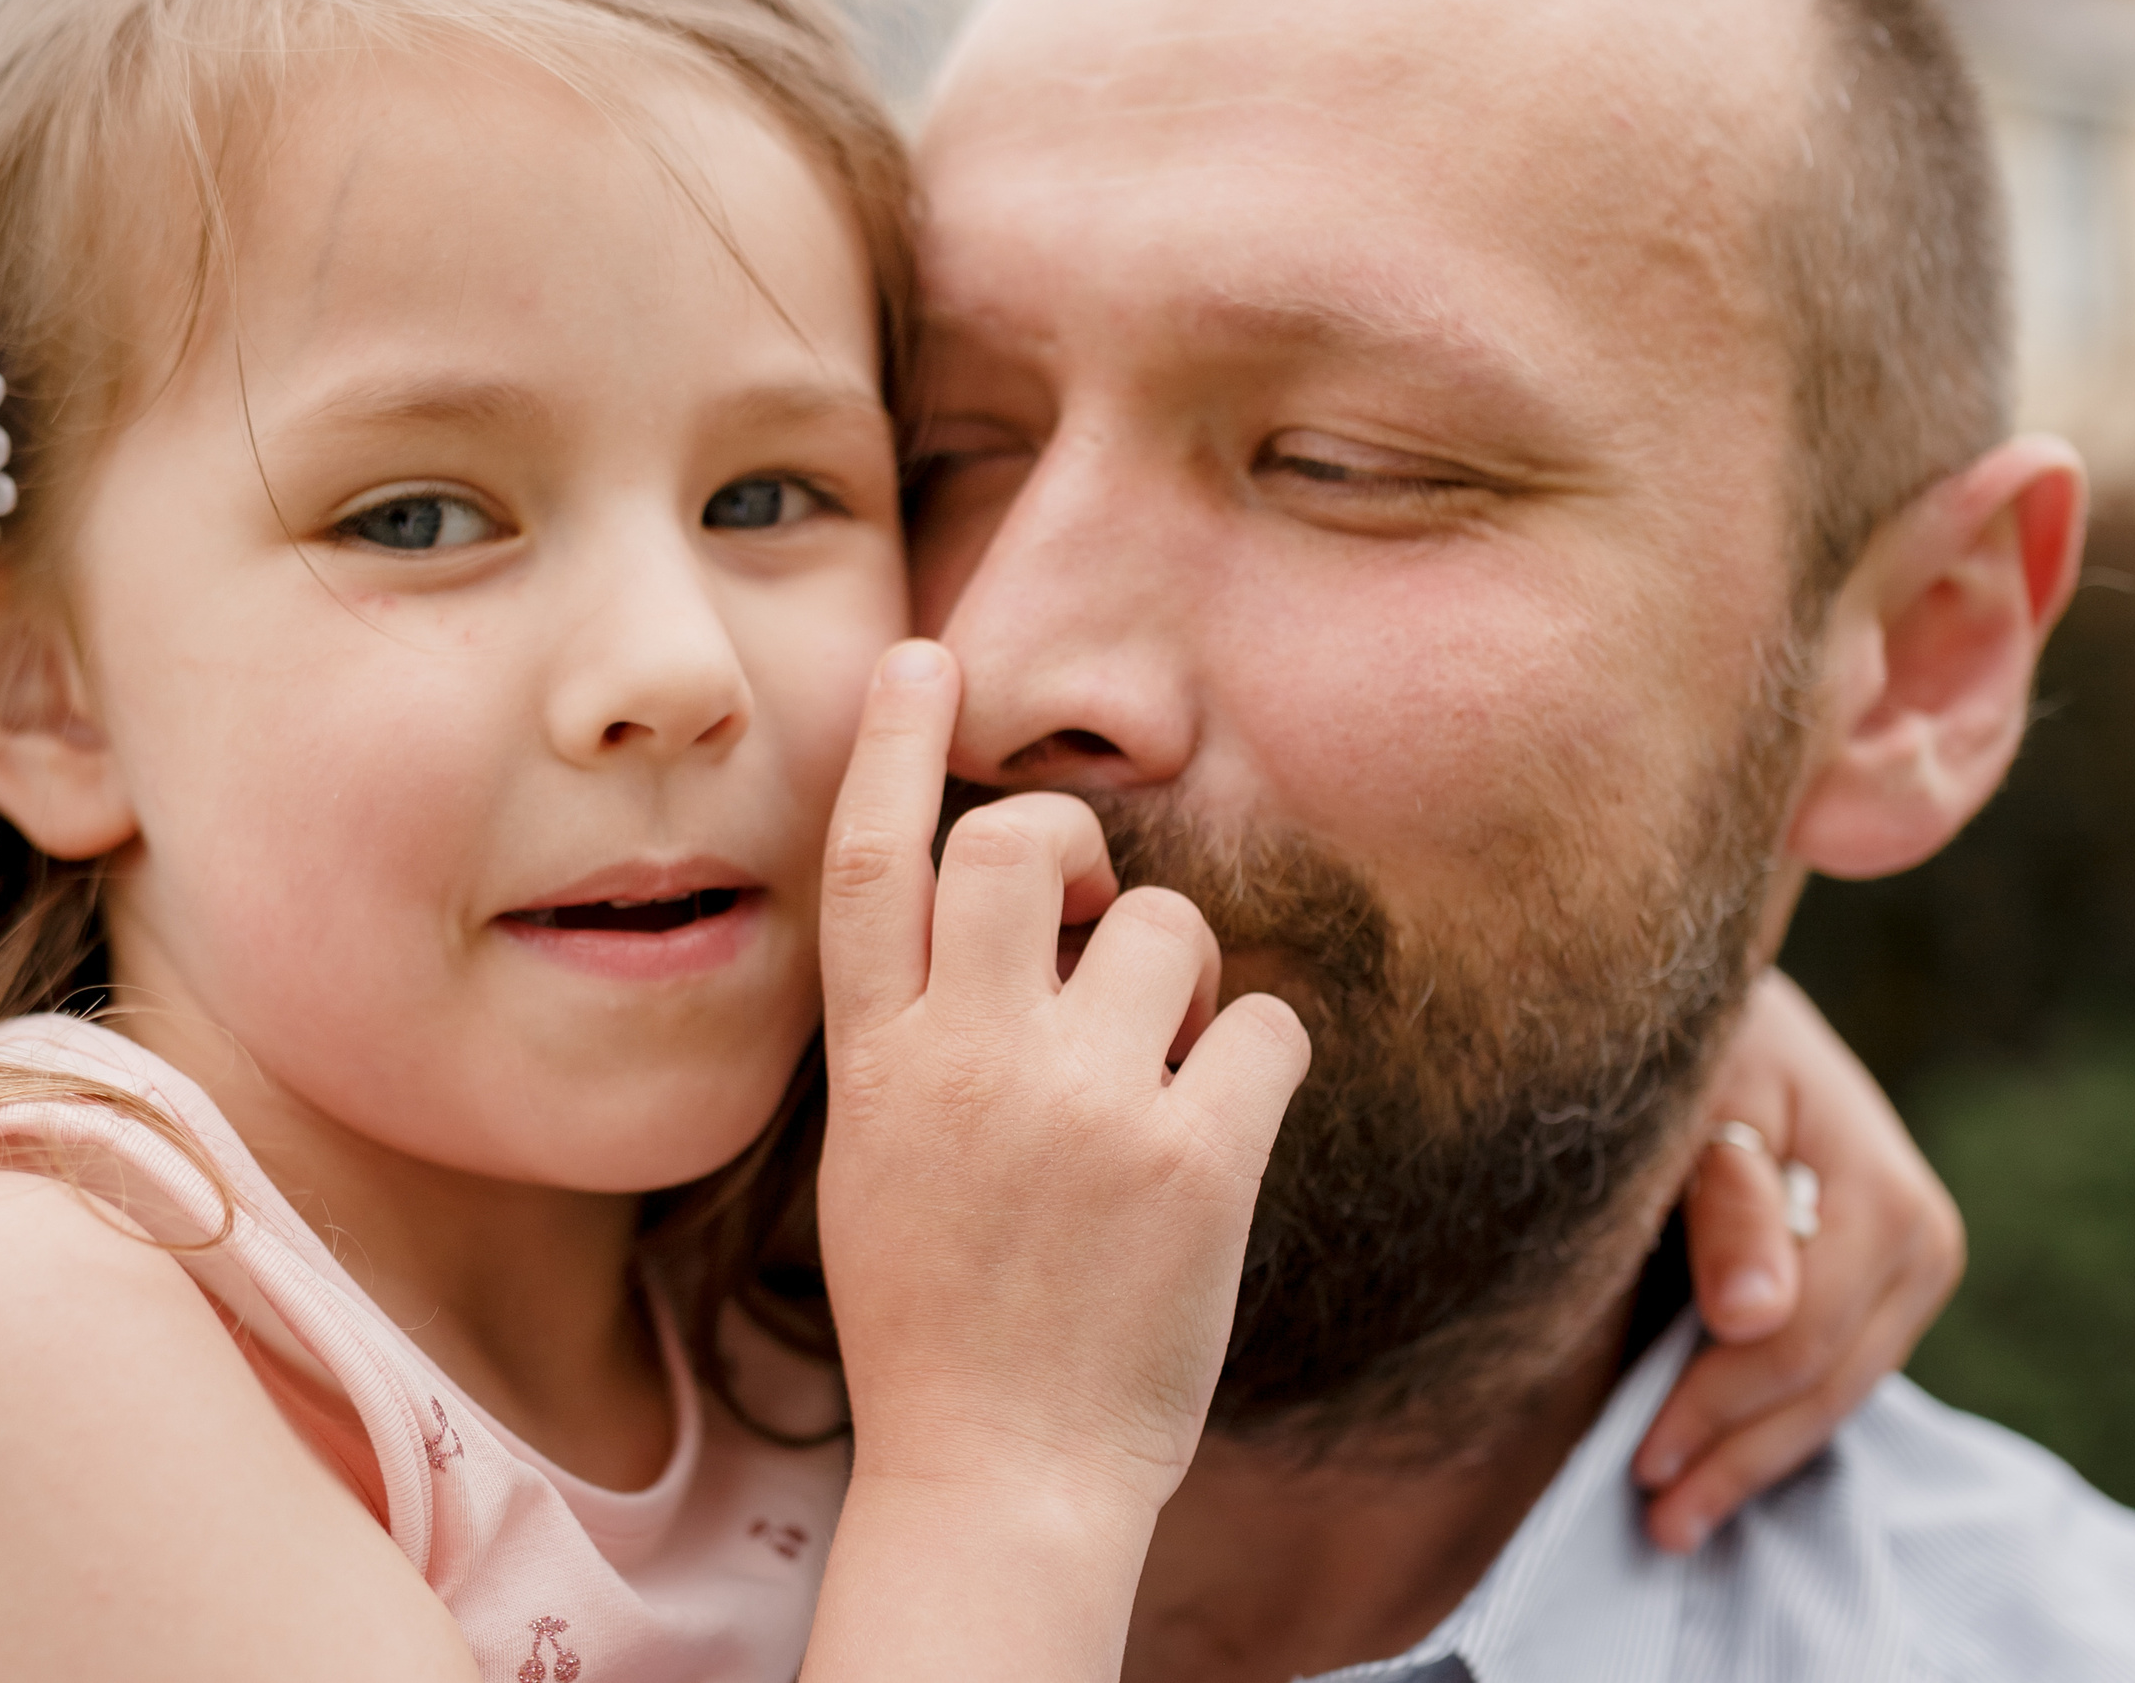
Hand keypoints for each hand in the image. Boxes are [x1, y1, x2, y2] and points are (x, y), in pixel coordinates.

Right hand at [803, 640, 1308, 1680]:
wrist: (1003, 1478)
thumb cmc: (943, 1310)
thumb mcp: (874, 1153)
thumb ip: (918, 1025)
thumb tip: (1006, 908)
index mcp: (878, 1064)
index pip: (870, 862)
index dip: (887, 744)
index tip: (916, 657)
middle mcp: (968, 1063)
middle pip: (1018, 840)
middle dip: (1075, 844)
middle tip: (1098, 911)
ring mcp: (1081, 1108)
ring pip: (1168, 922)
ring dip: (1180, 978)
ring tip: (1158, 1074)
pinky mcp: (1190, 1163)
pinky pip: (1264, 1021)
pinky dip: (1257, 1056)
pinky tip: (1221, 1124)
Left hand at [1632, 969, 1962, 1550]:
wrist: (1723, 1000)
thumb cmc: (1695, 1035)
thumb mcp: (1701, 1090)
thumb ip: (1723, 1197)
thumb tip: (1750, 1316)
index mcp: (1880, 1191)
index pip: (1800, 1335)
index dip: (1717, 1401)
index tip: (1642, 1452)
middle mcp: (1917, 1237)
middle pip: (1824, 1381)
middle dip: (1735, 1453)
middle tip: (1653, 1515)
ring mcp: (1909, 1267)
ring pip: (1832, 1394)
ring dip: (1752, 1458)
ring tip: (1673, 1516)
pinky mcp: (1879, 1286)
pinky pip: (1829, 1374)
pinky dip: (1767, 1421)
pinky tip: (1712, 1460)